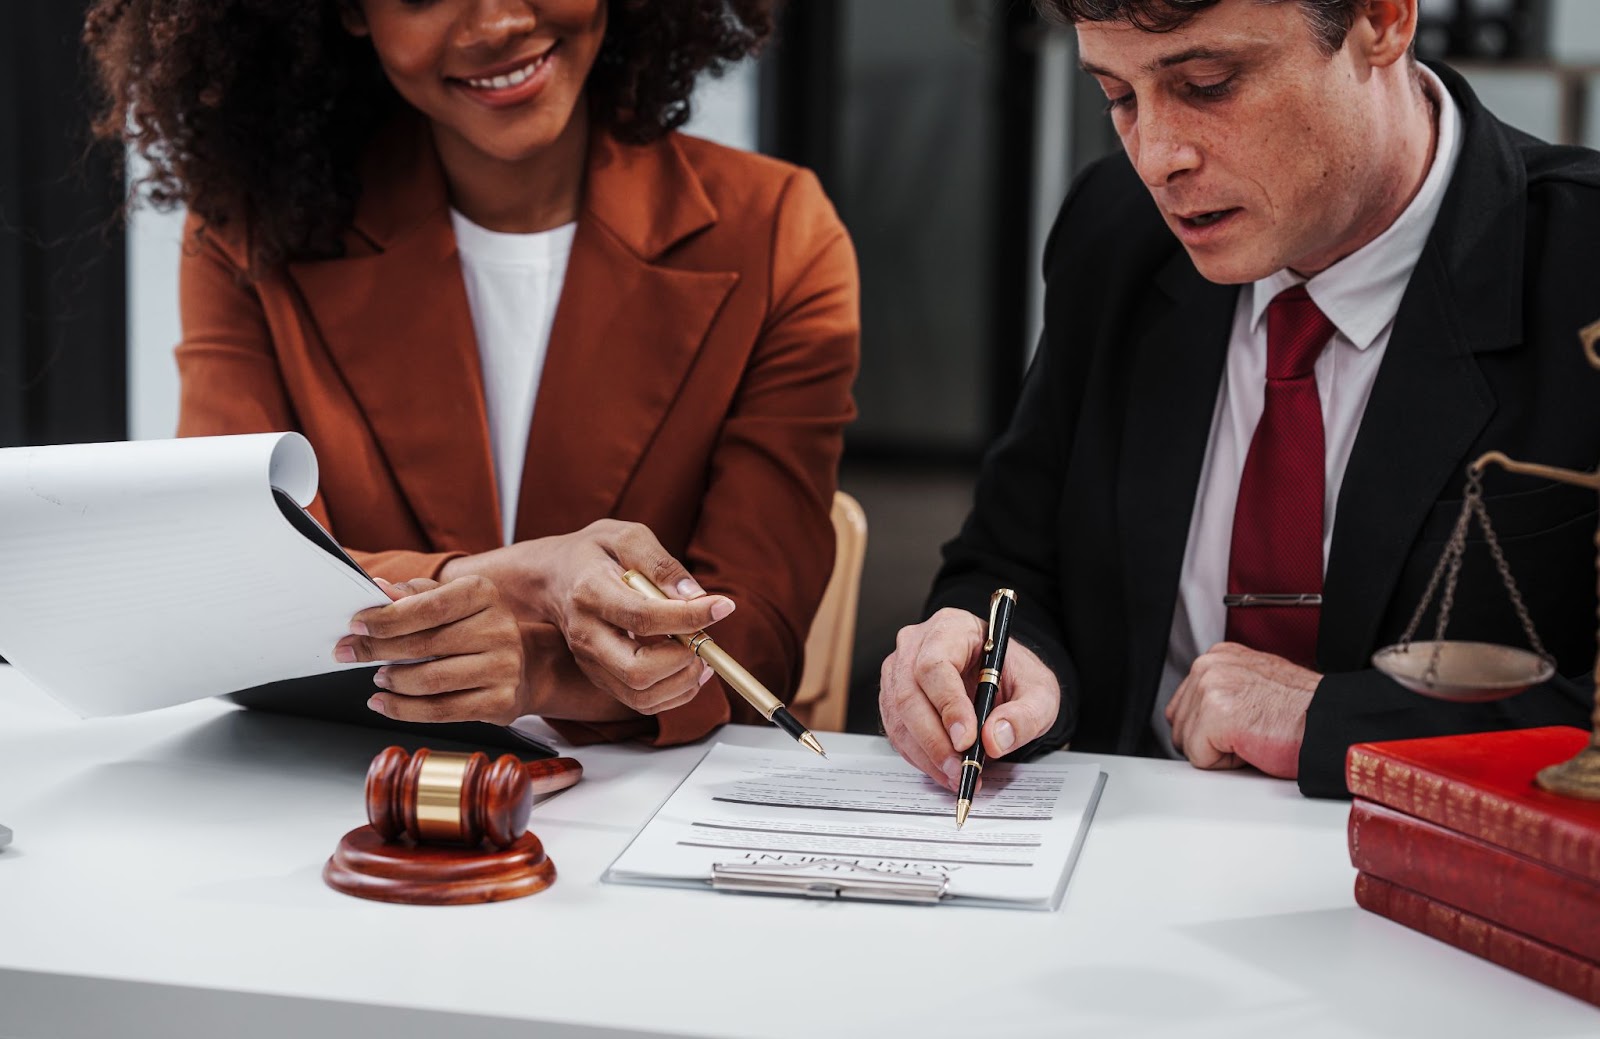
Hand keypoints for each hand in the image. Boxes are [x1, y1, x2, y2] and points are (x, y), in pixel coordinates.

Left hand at [334, 575, 525, 724]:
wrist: (521, 666)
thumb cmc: (473, 629)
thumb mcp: (448, 600)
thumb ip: (414, 594)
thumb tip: (378, 590)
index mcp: (484, 594)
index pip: (430, 606)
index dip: (388, 618)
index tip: (357, 625)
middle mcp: (499, 629)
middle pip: (425, 644)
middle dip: (376, 649)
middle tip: (349, 652)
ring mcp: (503, 667)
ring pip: (430, 681)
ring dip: (392, 682)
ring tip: (378, 678)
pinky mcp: (500, 702)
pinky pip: (441, 710)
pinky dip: (403, 709)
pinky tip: (385, 702)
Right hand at [442, 519, 728, 716]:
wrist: (552, 577)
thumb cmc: (593, 553)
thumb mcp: (626, 536)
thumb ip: (661, 563)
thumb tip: (696, 595)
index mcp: (590, 593)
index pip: (643, 617)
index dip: (688, 617)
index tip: (723, 606)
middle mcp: (587, 635)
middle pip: (637, 671)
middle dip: (683, 660)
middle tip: (704, 638)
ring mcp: (591, 662)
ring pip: (641, 695)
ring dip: (683, 682)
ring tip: (702, 654)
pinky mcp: (601, 677)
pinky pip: (641, 702)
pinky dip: (674, 692)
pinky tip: (689, 666)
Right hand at [878, 608, 1061, 791]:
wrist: (1004, 682)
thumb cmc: (1016, 677)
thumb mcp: (1040, 692)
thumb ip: (1025, 714)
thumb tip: (995, 738)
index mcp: (952, 628)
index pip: (935, 665)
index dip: (948, 705)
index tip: (967, 739)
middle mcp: (917, 645)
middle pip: (909, 693)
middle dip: (935, 739)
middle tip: (961, 767)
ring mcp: (899, 671)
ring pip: (898, 717)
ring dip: (926, 754)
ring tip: (958, 774)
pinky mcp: (894, 698)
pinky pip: (897, 732)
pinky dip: (920, 757)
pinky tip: (945, 770)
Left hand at [1165, 642, 1318, 777]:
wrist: (1331, 723)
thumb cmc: (1303, 713)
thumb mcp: (1255, 687)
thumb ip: (1223, 692)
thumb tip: (1198, 716)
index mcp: (1218, 657)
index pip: (1183, 705)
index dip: (1209, 729)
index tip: (1239, 726)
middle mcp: (1210, 665)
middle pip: (1179, 724)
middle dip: (1209, 740)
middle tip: (1250, 733)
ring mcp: (1210, 686)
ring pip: (1186, 742)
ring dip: (1219, 751)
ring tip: (1253, 737)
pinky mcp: (1215, 713)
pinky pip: (1199, 758)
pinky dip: (1226, 763)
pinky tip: (1252, 746)